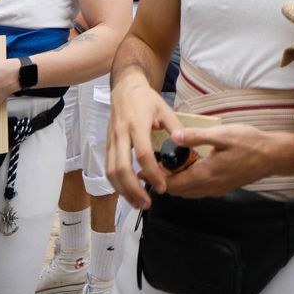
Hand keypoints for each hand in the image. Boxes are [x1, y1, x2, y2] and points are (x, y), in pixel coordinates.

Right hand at [106, 70, 180, 209]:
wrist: (125, 88)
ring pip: (111, 172)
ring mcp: (111, 140)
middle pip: (121, 168)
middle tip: (147, 204)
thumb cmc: (146, 100)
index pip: (142, 154)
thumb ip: (175, 127)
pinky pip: (108, 168)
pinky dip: (117, 184)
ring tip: (138, 204)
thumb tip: (186, 146)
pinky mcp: (107, 145)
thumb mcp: (164, 109)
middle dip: (133, 189)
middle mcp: (121, 134)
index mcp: (137, 125)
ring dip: (123, 191)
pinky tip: (128, 193)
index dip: (152, 173)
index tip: (162, 187)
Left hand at [160, 123, 289, 199]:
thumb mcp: (222, 135)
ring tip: (167, 166)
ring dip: (176, 183)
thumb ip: (197, 136)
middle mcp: (210, 187)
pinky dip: (188, 183)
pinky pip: (199, 190)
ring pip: (189, 192)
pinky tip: (188, 169)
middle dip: (163, 181)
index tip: (144, 171)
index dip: (156, 179)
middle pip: (179, 191)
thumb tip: (174, 136)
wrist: (273, 156)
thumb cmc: (250, 143)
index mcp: (206, 175)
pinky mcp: (223, 187)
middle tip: (152, 166)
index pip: (174, 184)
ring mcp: (217, 189)